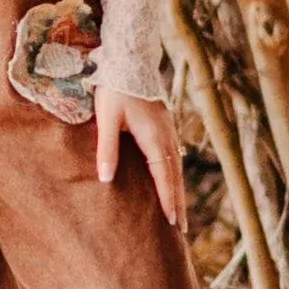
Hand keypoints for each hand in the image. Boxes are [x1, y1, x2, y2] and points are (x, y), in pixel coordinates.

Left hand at [93, 85, 186, 232]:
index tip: (172, 222)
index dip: (168, 200)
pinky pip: (173, 156)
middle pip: (175, 177)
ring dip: (178, 190)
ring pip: (176, 167)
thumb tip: (106, 180)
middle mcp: (166, 137)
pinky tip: (171, 181)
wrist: (129, 59)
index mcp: (154, 138)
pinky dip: (174, 175)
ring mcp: (168, 130)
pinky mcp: (164, 124)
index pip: (163, 177)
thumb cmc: (115, 89)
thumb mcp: (107, 119)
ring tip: (179, 212)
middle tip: (182, 229)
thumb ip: (107, 149)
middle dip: (179, 203)